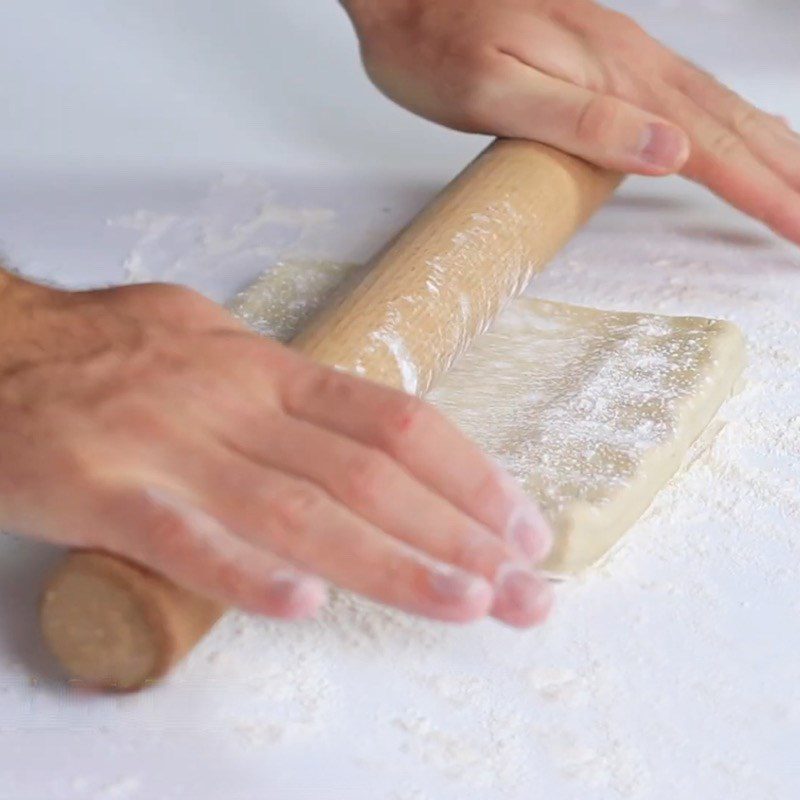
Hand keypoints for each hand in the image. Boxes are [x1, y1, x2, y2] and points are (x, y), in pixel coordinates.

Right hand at [0, 275, 552, 626]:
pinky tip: (307, 607)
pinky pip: (183, 537)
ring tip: (467, 605)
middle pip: (370, 476)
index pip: (395, 423)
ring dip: (390, 564)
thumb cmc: (109, 347)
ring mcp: (171, 446)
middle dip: (460, 534)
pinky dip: (246, 574)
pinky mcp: (103, 490)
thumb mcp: (212, 346)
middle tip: (527, 587)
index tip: (520, 524)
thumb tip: (347, 429)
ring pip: (299, 511)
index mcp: (267, 372)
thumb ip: (282, 392)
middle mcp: (235, 405)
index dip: (468, 475)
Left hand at [342, 0, 799, 243]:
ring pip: (716, 107)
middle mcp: (631, 62)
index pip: (709, 147)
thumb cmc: (435, 47)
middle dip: (784, 174)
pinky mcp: (604, 59)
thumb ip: (582, 121)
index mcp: (614, 76)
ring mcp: (621, 57)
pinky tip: (734, 135)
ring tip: (798, 181)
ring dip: (767, 148)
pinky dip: (727, 125)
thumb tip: (667, 151)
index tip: (798, 227)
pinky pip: (687, 96)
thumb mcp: (497, 92)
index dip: (761, 191)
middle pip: (730, 125)